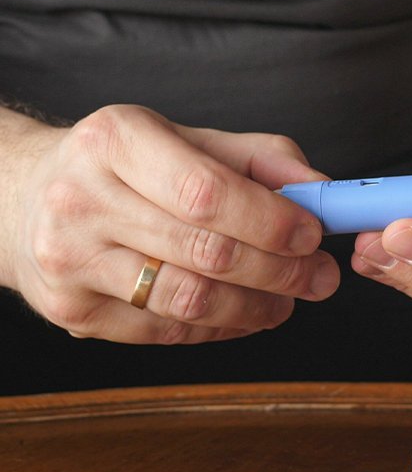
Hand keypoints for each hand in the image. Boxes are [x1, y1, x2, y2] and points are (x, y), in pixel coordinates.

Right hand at [5, 105, 338, 343]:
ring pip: (189, 300)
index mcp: (116, 140)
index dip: (270, 221)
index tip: (313, 235)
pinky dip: (220, 327)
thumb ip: (261, 160)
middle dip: (280, 271)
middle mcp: (83, 198)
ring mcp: (70, 260)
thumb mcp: (188, 140)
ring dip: (256, 307)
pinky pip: (166, 331)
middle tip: (320, 277)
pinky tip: (244, 314)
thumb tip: (322, 194)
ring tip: (287, 300)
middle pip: (205, 251)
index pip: (207, 192)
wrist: (28, 198)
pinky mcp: (71, 310)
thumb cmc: (126, 167)